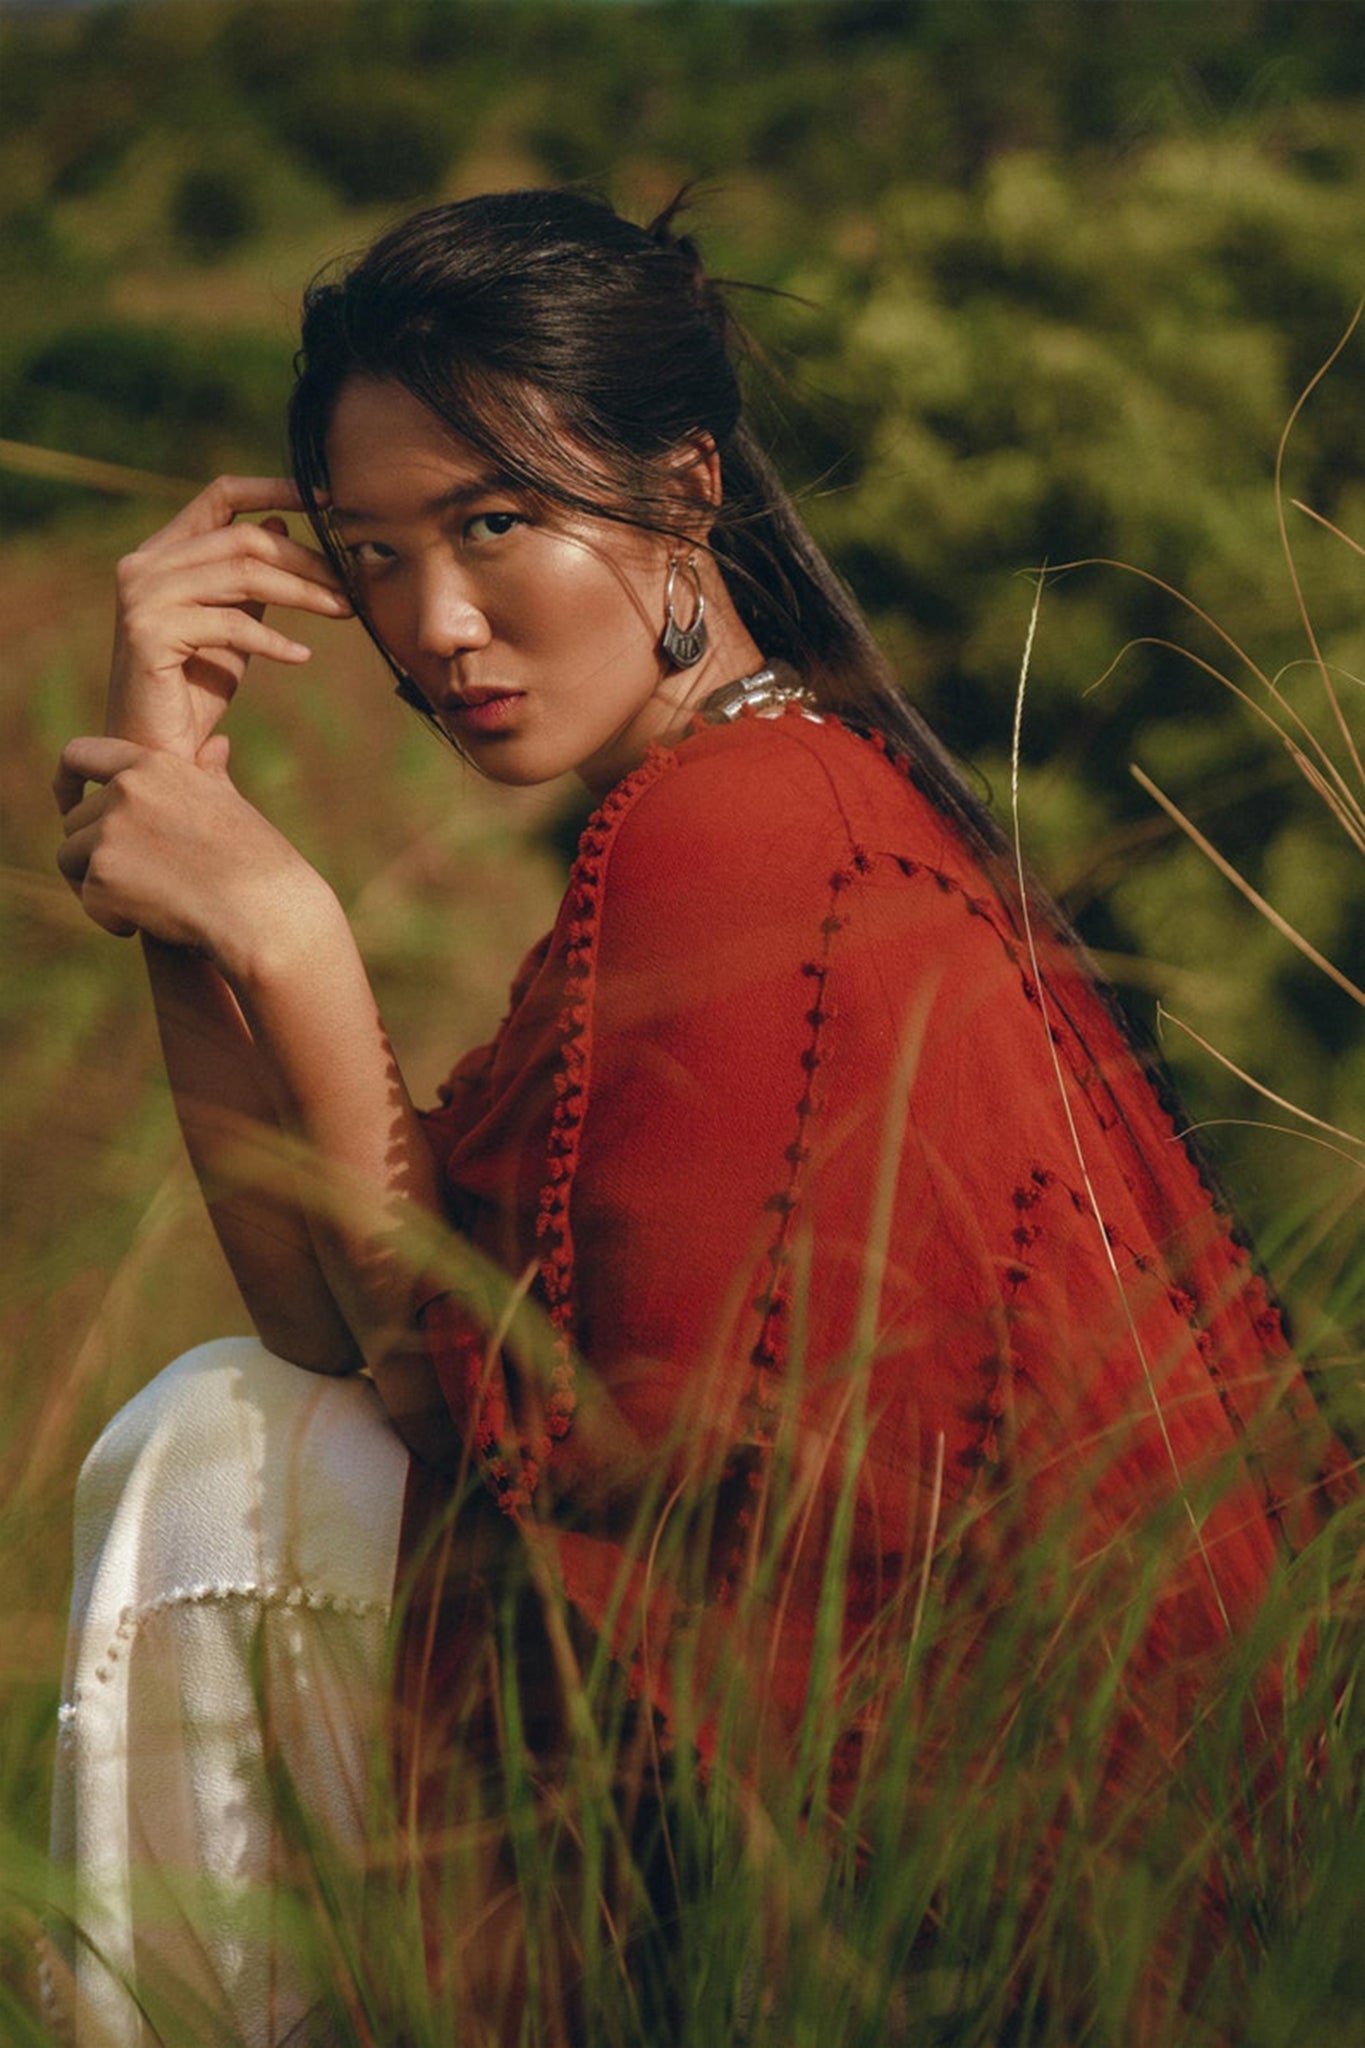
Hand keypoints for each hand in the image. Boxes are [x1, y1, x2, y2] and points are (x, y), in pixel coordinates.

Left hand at [54, 734, 333, 965]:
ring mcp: (109, 833)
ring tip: (142, 904)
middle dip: (95, 852)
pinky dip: (111, 917)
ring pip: (72, 859)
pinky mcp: (101, 877)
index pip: (80, 755)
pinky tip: (150, 923)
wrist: (262, 911)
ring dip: (97, 884)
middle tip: (134, 882)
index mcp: (153, 765)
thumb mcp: (231, 805)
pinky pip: (86, 900)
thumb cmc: (258, 862)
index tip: (72, 805)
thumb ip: (208, 776)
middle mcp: (124, 791)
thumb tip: (215, 744)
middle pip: (75, 820)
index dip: (68, 781)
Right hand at [107, 476, 351, 756]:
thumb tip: (279, 523)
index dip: (274, 488)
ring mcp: (142, 596)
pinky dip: (274, 640)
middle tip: (349, 585)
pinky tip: (302, 656)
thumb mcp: (230, 625)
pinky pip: (231, 625)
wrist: (154, 751)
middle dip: (306, 559)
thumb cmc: (194, 689)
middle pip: (244, 538)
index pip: (220, 496)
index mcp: (161, 554)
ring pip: (244, 575)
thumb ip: (247, 579)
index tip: (327, 499)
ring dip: (304, 593)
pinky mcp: (149, 632)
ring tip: (343, 611)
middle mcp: (144, 565)